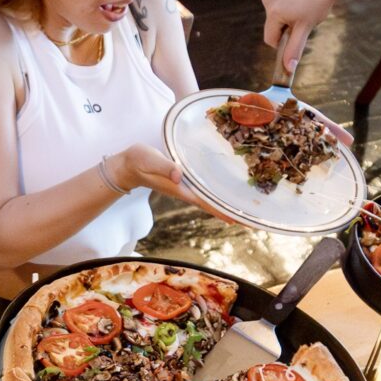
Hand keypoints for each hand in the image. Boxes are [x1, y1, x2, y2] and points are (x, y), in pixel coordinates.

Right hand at [110, 145, 238, 225]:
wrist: (127, 166)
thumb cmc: (138, 161)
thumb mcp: (150, 160)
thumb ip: (164, 167)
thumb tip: (179, 175)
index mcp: (180, 188)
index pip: (206, 203)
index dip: (222, 211)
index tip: (239, 220)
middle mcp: (185, 191)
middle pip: (212, 205)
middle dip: (230, 212)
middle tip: (252, 220)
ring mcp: (185, 188)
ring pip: (209, 200)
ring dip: (226, 205)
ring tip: (245, 210)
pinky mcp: (184, 181)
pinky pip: (205, 192)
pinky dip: (217, 195)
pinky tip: (225, 195)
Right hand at [261, 0, 347, 78]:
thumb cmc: (320, 0)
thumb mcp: (307, 27)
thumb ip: (295, 48)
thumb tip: (288, 68)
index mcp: (273, 12)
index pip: (270, 38)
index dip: (284, 40)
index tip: (297, 32)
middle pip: (272, 21)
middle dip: (285, 21)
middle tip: (304, 12)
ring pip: (274, 5)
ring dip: (286, 6)